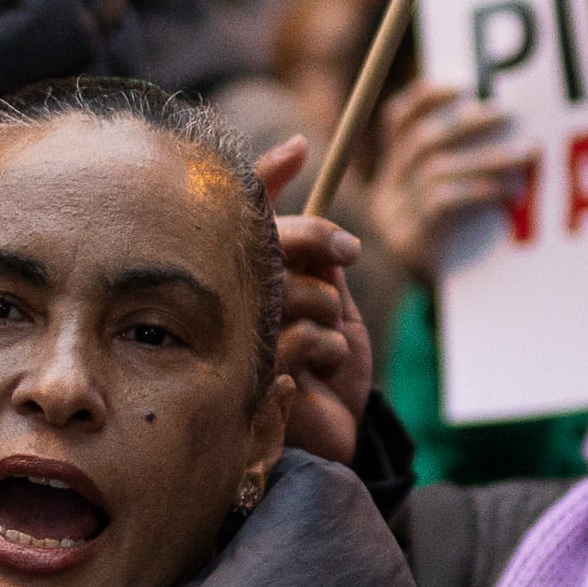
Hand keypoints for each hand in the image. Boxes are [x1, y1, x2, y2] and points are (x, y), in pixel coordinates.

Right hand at [253, 137, 374, 466]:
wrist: (337, 437)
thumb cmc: (332, 372)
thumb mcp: (334, 306)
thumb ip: (318, 263)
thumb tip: (321, 215)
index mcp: (257, 277)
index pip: (252, 216)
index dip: (269, 176)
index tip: (302, 149)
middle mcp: (239, 300)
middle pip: (272, 240)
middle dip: (316, 238)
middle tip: (348, 253)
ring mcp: (240, 334)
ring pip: (293, 287)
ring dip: (328, 310)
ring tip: (330, 345)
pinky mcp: (252, 372)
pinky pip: (302, 334)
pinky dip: (328, 350)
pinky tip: (318, 377)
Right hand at [354, 83, 527, 276]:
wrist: (447, 311)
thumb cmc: (460, 252)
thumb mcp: (453, 207)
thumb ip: (459, 169)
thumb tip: (497, 117)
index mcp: (390, 177)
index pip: (396, 122)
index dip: (425, 98)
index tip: (461, 85)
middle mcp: (385, 194)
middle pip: (422, 142)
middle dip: (468, 123)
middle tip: (507, 113)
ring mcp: (394, 219)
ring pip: (438, 170)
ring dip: (488, 157)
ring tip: (527, 153)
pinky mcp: (410, 242)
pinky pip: (443, 202)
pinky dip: (478, 189)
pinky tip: (505, 191)